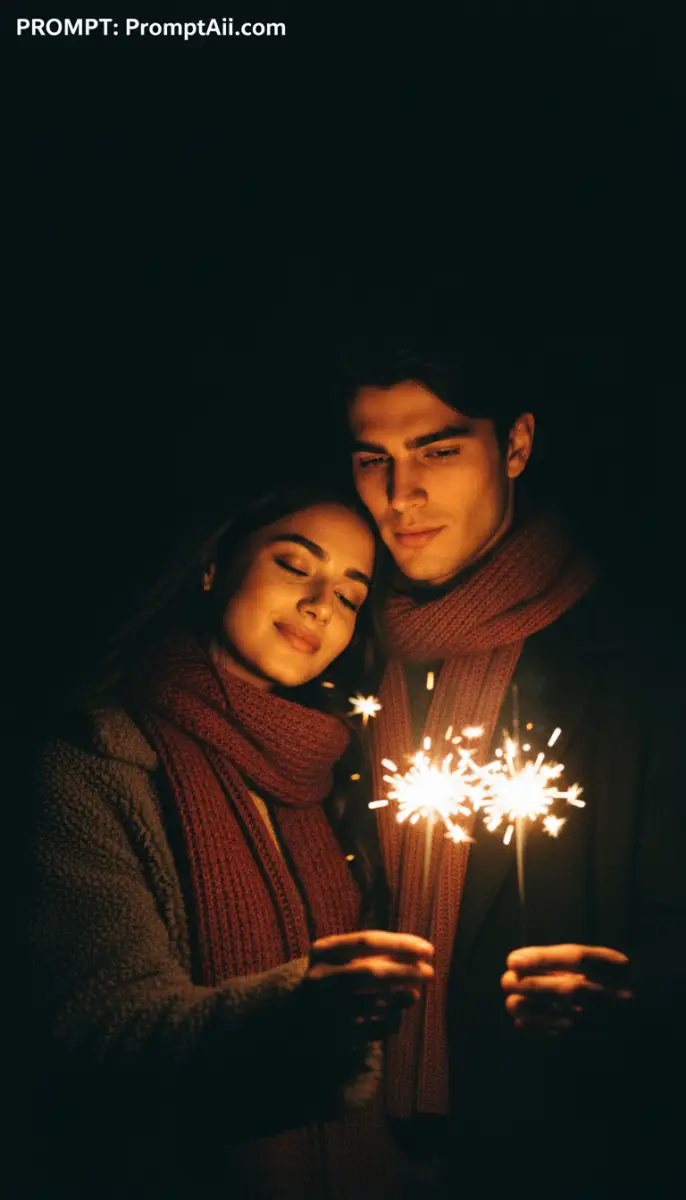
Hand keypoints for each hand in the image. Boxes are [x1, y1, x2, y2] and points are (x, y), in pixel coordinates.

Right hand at [306, 930, 434, 1040]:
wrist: (294, 1018)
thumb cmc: (329, 979)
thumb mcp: (343, 959)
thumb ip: (377, 954)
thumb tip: (419, 957)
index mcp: (323, 951)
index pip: (367, 941)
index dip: (400, 944)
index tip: (428, 949)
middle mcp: (320, 978)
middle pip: (372, 972)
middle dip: (406, 972)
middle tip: (430, 973)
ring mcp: (325, 1009)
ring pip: (374, 1003)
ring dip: (400, 999)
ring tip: (413, 995)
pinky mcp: (332, 1036)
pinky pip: (371, 1029)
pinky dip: (389, 1022)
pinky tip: (396, 1017)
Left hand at [501, 944, 633, 1035]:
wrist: (636, 1018)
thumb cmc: (601, 980)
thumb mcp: (590, 960)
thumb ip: (559, 958)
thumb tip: (517, 961)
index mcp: (612, 966)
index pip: (576, 958)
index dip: (541, 958)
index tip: (512, 961)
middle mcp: (609, 991)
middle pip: (566, 987)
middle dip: (530, 984)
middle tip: (507, 980)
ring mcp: (600, 1016)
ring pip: (561, 1013)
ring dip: (530, 1008)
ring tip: (513, 1001)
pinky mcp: (590, 1035)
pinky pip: (560, 1033)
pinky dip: (536, 1028)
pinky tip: (522, 1021)